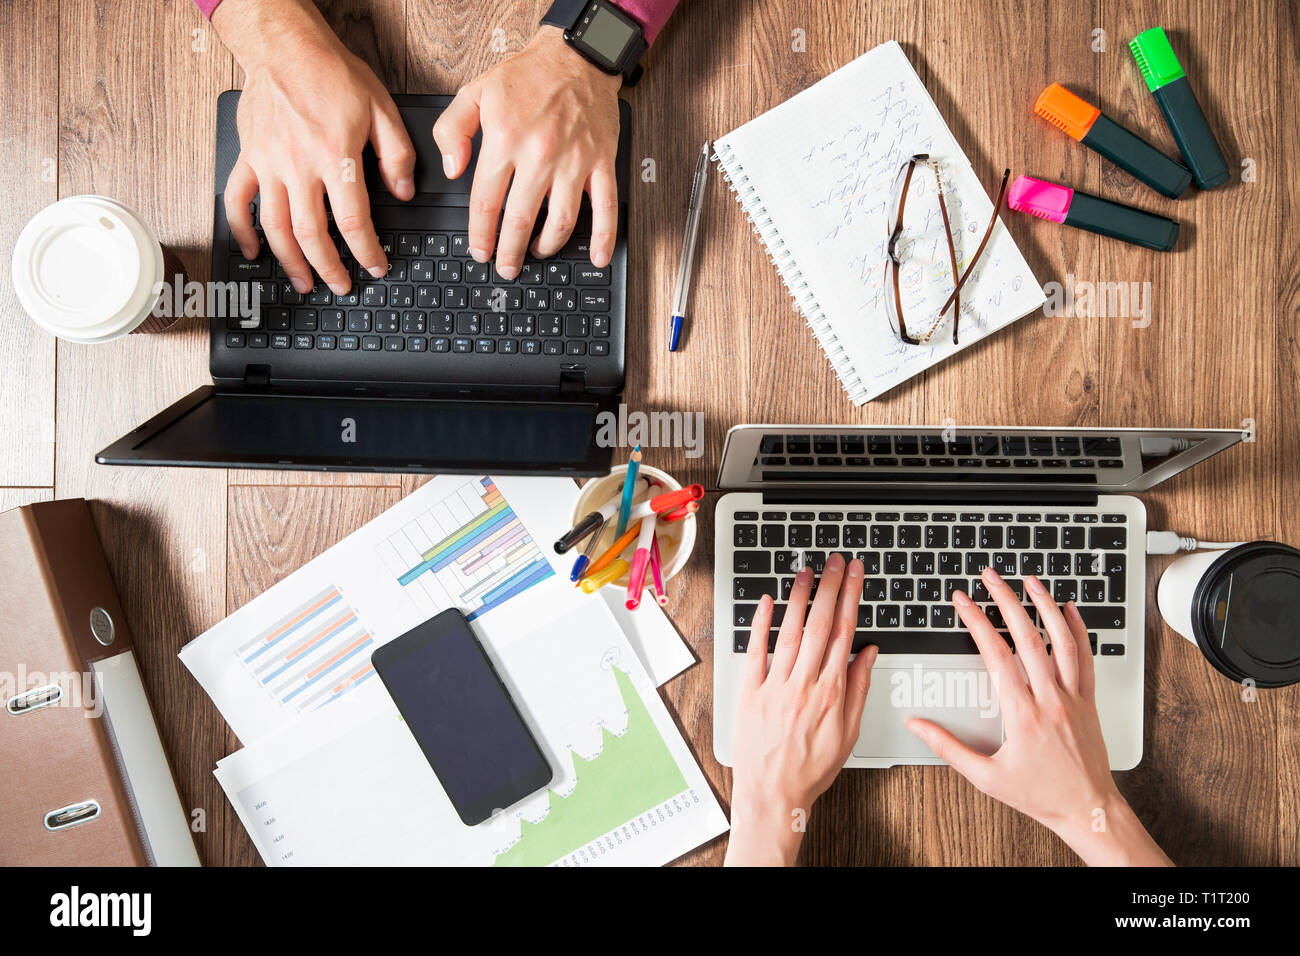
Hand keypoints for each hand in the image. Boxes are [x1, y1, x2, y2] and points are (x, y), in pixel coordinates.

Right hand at [213, 0, 415, 294]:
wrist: (284, 44)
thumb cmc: (332, 73)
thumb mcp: (381, 108)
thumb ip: (397, 154)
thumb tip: (404, 192)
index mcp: (335, 155)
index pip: (353, 220)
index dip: (366, 251)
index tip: (376, 266)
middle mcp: (298, 164)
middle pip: (312, 233)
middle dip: (329, 267)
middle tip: (341, 285)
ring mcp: (268, 163)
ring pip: (275, 226)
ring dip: (289, 261)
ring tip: (303, 282)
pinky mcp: (248, 156)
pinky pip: (237, 200)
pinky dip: (241, 231)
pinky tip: (253, 252)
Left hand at [433, 26, 621, 279]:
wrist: (577, 56)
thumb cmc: (528, 76)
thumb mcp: (475, 92)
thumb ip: (452, 130)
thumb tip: (451, 170)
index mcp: (506, 139)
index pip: (486, 201)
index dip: (480, 234)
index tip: (479, 250)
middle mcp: (540, 154)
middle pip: (520, 220)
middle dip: (509, 252)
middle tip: (505, 267)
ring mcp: (574, 161)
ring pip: (560, 221)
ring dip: (546, 247)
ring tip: (536, 254)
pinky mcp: (601, 162)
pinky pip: (606, 208)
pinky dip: (603, 238)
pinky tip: (596, 258)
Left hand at [724, 555, 878, 865]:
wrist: (774, 794)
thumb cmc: (811, 768)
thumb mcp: (849, 733)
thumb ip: (859, 688)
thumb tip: (868, 653)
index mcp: (832, 692)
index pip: (845, 632)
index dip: (851, 598)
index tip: (855, 575)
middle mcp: (804, 684)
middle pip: (820, 625)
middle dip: (830, 587)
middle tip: (836, 561)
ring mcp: (775, 686)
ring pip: (790, 632)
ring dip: (800, 598)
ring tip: (807, 572)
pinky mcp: (749, 692)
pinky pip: (756, 651)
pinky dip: (761, 624)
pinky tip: (767, 601)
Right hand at [907, 567, 1170, 865]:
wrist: (1087, 809)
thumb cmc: (1040, 795)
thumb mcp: (986, 776)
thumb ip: (948, 747)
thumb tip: (918, 726)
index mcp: (1022, 714)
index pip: (996, 654)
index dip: (976, 622)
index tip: (963, 602)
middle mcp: (1050, 699)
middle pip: (1028, 637)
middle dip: (1007, 600)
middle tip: (991, 577)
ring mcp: (1073, 697)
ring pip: (1061, 641)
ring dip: (1045, 605)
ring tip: (1031, 581)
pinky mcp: (1089, 701)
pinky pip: (1086, 658)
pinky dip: (1078, 630)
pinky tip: (1070, 611)